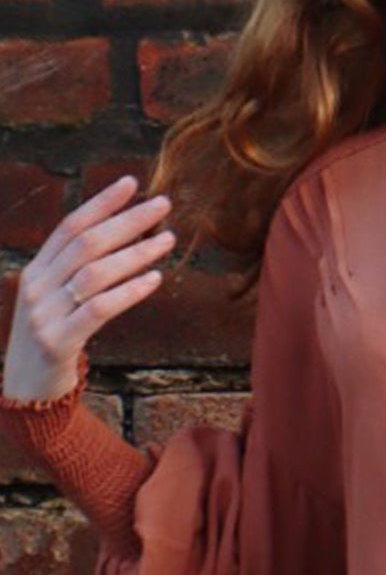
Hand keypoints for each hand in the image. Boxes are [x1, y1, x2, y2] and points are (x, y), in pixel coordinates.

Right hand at [2, 176, 175, 401]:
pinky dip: (129, 290)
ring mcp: (44, 314)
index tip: (132, 183)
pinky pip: (99, 308)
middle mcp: (36, 286)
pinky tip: (155, 278)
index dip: (100, 203)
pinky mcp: (58, 341)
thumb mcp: (56, 298)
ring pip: (96, 272)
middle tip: (162, 205)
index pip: (70, 226)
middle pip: (86, 243)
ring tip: (169, 240)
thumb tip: (121, 234)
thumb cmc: (53, 337)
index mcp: (36, 270)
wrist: (26, 392)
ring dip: (137, 253)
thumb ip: (77, 270)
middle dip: (127, 220)